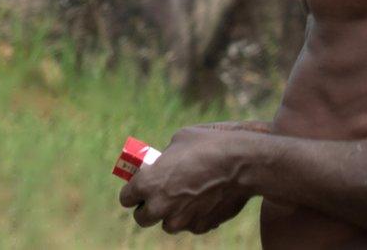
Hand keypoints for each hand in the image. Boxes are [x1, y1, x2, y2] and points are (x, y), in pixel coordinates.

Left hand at [118, 124, 260, 234]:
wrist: (241, 163)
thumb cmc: (208, 145)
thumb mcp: (178, 141)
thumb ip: (164, 158)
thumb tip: (163, 164)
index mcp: (148, 183)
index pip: (126, 198)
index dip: (132, 192)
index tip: (138, 188)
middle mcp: (160, 206)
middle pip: (142, 218)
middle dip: (148, 208)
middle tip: (158, 196)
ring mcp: (181, 220)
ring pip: (168, 224)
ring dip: (171, 214)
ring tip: (184, 197)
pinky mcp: (201, 226)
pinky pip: (191, 225)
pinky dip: (193, 216)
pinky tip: (203, 200)